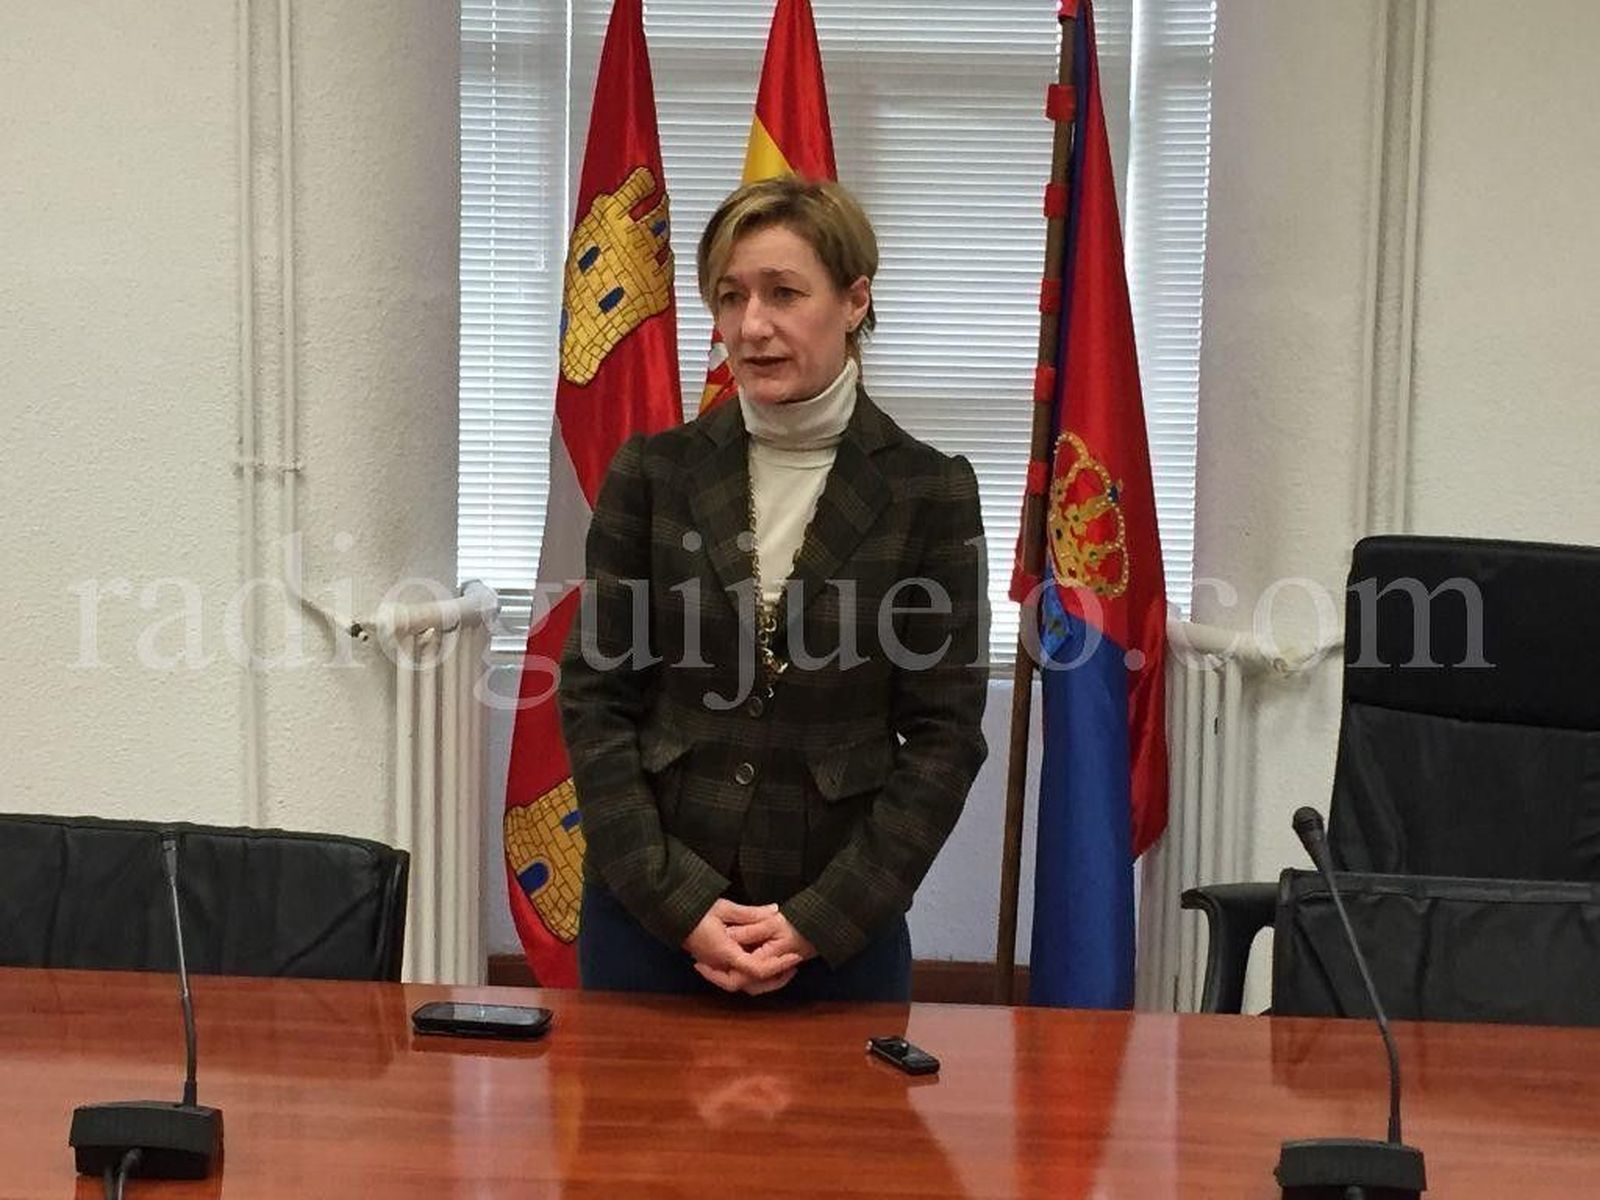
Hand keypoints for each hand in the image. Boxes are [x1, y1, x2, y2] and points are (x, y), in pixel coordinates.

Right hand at [682, 901, 801, 993]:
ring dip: (763, 979)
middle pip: (750, 985)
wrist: (672, 915)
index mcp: (726, 953)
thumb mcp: (725, 908)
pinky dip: (750, 974)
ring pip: (742, 984)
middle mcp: (721, 965)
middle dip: (774, 980)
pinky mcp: (712, 964)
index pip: (756, 969)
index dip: (778, 965)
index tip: (794, 957)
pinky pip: (734, 977)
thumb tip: (775, 911)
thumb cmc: (697, 910)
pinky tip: (759, 962)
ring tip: (780, 966)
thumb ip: (751, 913)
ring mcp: (715, 967)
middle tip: (791, 967)